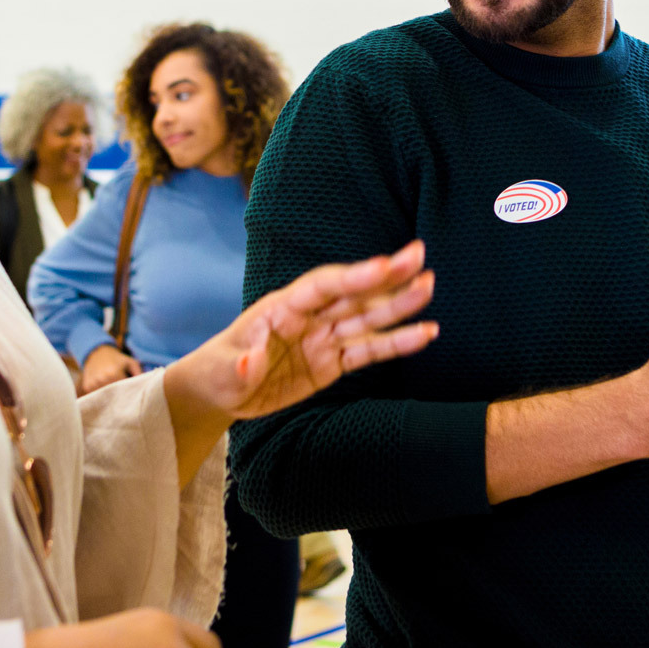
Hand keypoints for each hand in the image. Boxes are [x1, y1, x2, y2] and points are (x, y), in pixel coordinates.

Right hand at [81, 345, 142, 393]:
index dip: (130, 395)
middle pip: (115, 397)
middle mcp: (102, 379)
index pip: (124, 391)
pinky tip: (105, 390)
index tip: (133, 397)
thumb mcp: (130, 362)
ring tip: (114, 393)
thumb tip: (146, 386)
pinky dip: (101, 395)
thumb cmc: (117, 359)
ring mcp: (93, 384)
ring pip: (105, 398)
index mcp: (114, 373)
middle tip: (125, 400)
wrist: (97, 352)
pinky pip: (96, 396)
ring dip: (110, 397)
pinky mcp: (87, 386)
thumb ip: (139, 373)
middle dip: (120, 398)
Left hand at [176, 241, 437, 421]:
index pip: (321, 286)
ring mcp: (324, 337)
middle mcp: (309, 317)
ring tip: (429, 287)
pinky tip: (426, 333)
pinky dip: (397, 343)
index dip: (352, 276)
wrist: (223, 391)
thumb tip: (249, 362)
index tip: (383, 265)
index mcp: (282, 307)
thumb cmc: (219, 372)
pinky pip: (369, 349)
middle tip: (419, 256)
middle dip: (386, 276)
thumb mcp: (223, 371)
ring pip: (367, 318)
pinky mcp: (334, 361)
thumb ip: (240, 365)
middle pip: (352, 294)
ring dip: (399, 304)